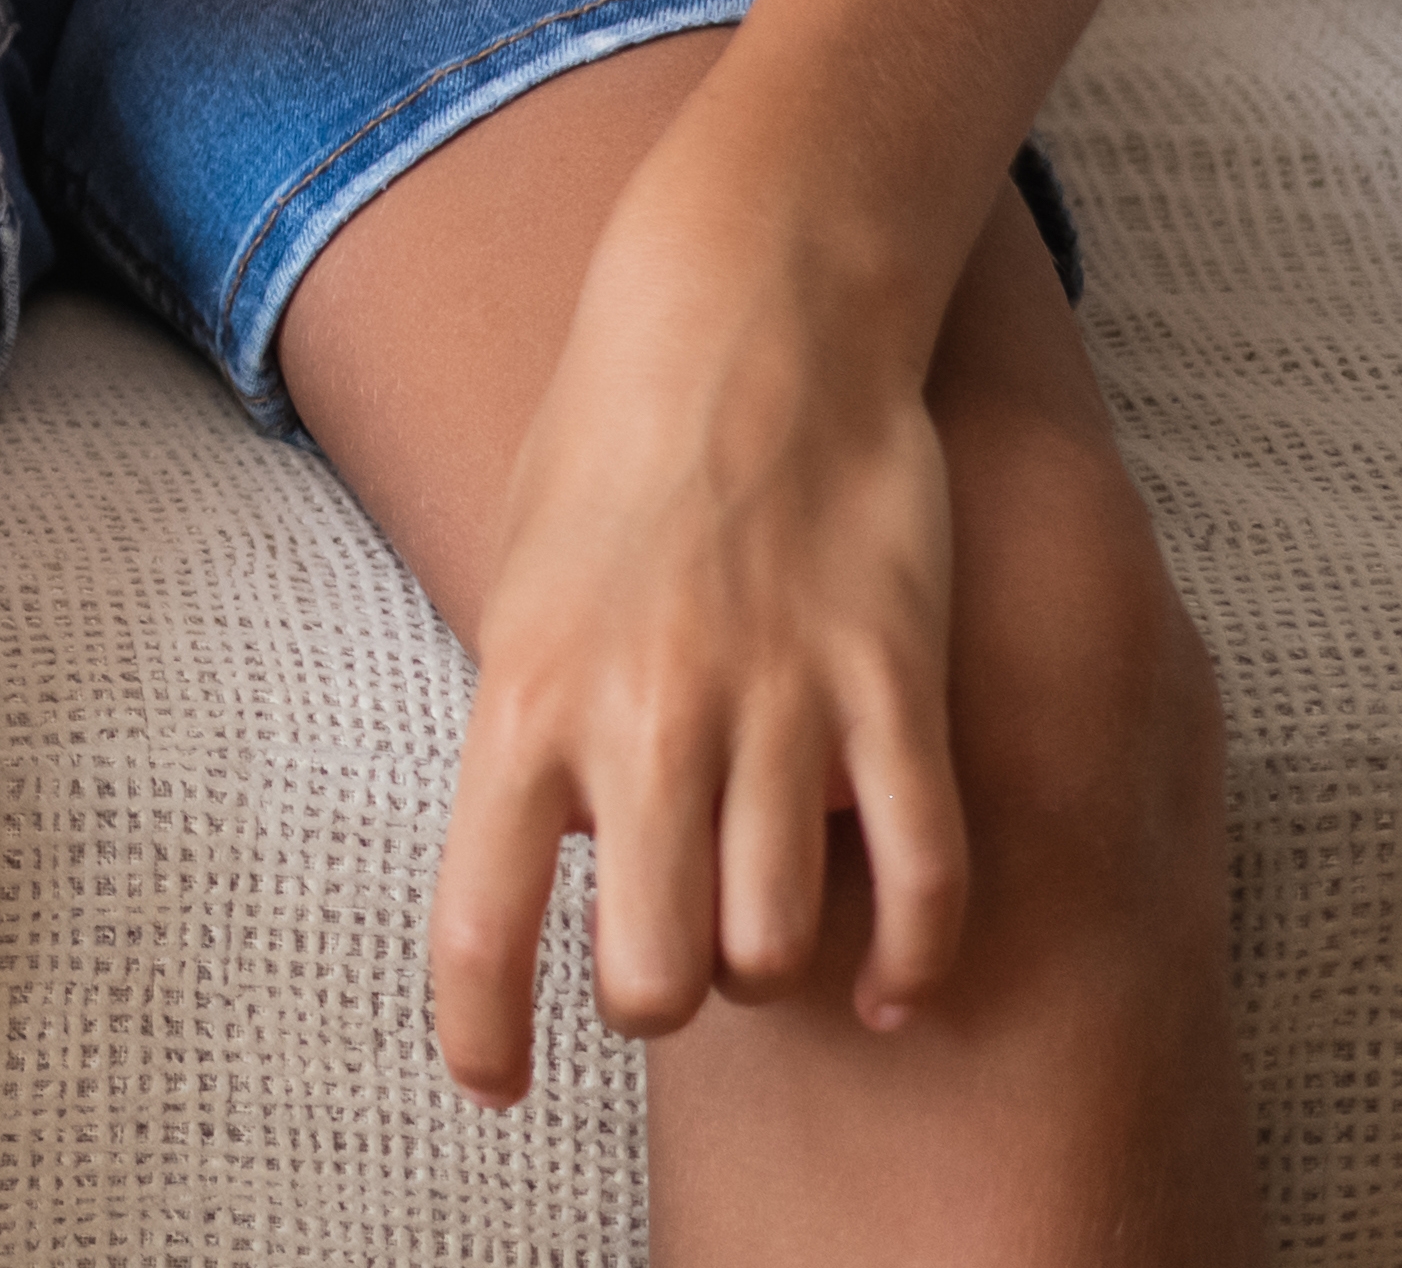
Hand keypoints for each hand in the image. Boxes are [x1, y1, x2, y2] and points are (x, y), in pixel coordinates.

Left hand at [425, 206, 974, 1097]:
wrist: (746, 317)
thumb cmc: (613, 451)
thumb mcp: (523, 586)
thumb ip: (538, 720)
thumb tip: (561, 852)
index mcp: (524, 696)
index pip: (480, 917)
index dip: (482, 1031)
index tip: (495, 1084)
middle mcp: (641, 720)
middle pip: (651, 976)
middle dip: (659, 1001)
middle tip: (668, 966)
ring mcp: (775, 707)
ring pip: (774, 948)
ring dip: (769, 970)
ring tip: (766, 932)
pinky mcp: (892, 687)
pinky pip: (921, 882)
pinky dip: (913, 963)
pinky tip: (898, 989)